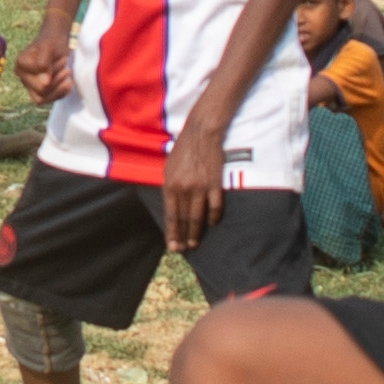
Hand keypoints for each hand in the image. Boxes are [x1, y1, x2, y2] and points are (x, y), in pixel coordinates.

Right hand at [15, 30, 72, 103]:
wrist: (56, 42)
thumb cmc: (52, 42)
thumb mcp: (48, 47)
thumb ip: (43, 63)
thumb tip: (45, 84)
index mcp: (21, 65)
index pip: (36, 78)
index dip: (52, 73)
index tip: (61, 59)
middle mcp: (23, 77)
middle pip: (40, 91)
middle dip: (57, 80)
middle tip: (67, 69)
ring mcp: (31, 85)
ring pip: (43, 99)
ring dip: (60, 88)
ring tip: (68, 74)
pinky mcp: (40, 91)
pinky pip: (50, 99)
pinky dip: (62, 92)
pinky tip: (68, 82)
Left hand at [157, 119, 229, 255]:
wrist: (200, 133)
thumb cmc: (182, 150)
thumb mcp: (168, 168)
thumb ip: (169, 188)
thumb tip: (170, 207)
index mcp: (170, 185)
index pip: (170, 215)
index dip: (171, 232)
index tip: (172, 246)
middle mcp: (183, 189)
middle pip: (184, 219)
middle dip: (183, 237)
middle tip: (183, 250)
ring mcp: (200, 187)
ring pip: (198, 217)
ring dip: (196, 232)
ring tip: (195, 244)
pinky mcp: (215, 184)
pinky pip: (215, 206)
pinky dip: (213, 217)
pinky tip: (212, 224)